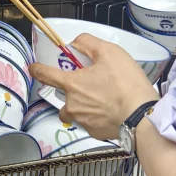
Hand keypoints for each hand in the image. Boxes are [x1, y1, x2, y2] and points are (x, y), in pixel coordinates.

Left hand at [28, 34, 158, 139]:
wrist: (142, 114)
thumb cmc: (125, 82)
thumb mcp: (109, 52)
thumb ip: (89, 43)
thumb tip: (76, 42)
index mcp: (72, 84)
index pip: (46, 75)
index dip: (37, 70)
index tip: (33, 68)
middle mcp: (72, 105)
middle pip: (63, 99)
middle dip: (72, 94)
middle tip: (90, 89)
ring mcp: (82, 121)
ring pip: (75, 114)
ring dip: (82, 108)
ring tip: (100, 102)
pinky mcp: (94, 132)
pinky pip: (90, 124)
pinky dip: (96, 118)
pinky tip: (110, 113)